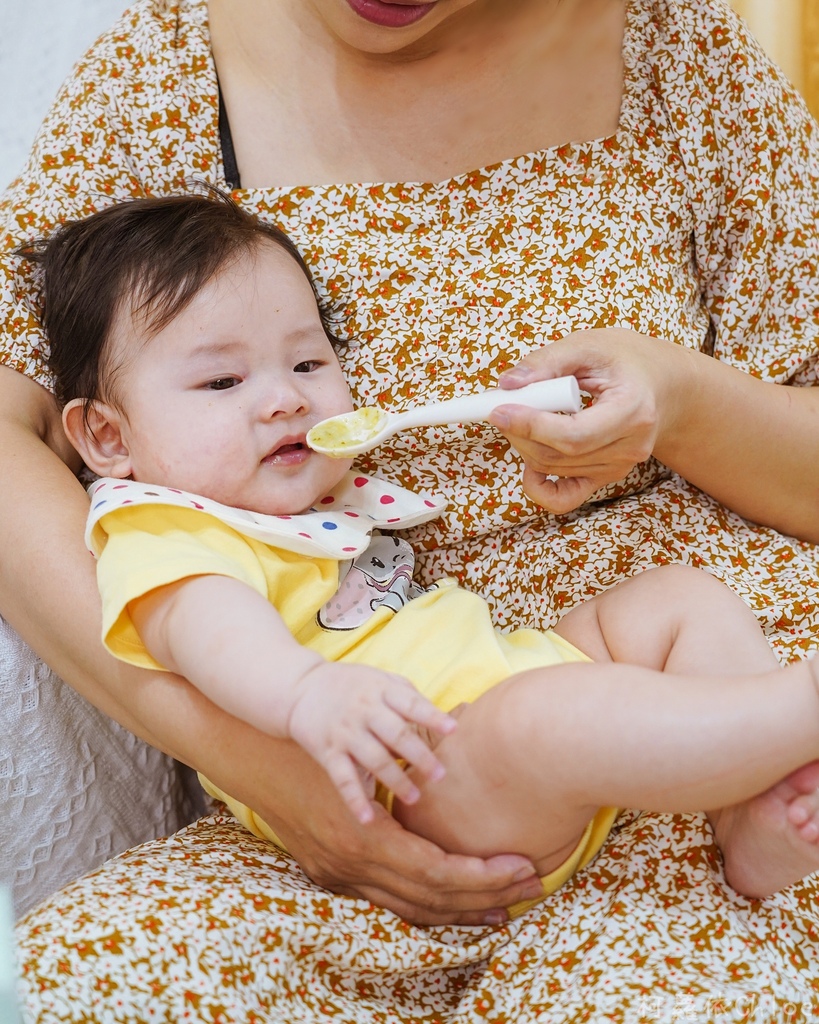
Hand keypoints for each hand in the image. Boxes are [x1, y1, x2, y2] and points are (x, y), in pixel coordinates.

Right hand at [262, 750, 542, 925]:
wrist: (259, 748)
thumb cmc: (318, 739)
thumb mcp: (365, 751)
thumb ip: (406, 760)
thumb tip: (461, 744)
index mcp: (367, 836)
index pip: (438, 872)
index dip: (483, 875)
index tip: (521, 865)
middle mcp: (354, 864)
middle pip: (430, 896)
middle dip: (483, 895)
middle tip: (529, 885)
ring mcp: (338, 874)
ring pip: (410, 907)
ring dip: (457, 908)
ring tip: (498, 905)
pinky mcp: (328, 873)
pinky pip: (383, 900)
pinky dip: (417, 903)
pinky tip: (447, 906)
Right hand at [287, 662, 456, 823]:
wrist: (299, 688)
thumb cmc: (350, 685)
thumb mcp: (378, 678)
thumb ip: (406, 694)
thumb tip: (440, 716)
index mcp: (380, 690)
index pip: (410, 703)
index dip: (432, 716)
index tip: (453, 730)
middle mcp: (363, 711)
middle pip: (395, 734)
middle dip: (419, 756)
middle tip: (441, 775)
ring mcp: (345, 732)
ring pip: (373, 759)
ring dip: (395, 780)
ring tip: (415, 798)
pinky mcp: (327, 752)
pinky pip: (342, 779)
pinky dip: (354, 800)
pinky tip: (367, 818)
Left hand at [489, 328, 680, 513]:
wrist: (663, 386)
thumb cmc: (628, 360)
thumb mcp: (590, 346)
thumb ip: (548, 361)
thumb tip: (508, 383)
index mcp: (632, 410)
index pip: (574, 435)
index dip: (531, 426)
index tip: (499, 409)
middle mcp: (630, 447)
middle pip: (559, 456)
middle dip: (520, 433)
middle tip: (503, 406)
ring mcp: (619, 467)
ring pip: (554, 469)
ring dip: (525, 445)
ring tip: (524, 415)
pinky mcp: (606, 477)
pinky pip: (563, 498)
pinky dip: (537, 485)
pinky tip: (529, 459)